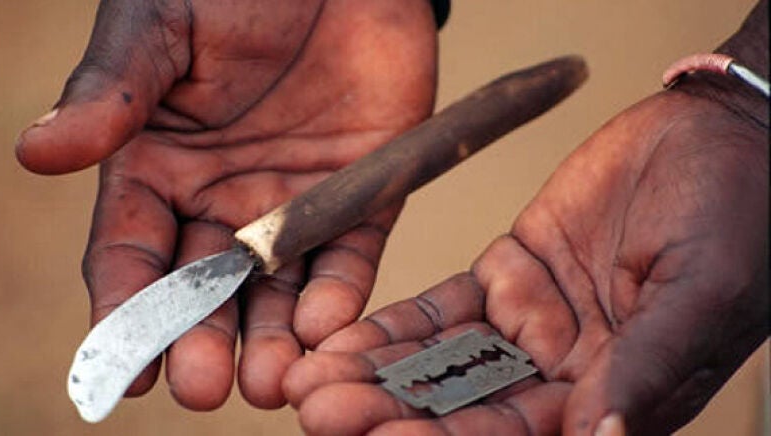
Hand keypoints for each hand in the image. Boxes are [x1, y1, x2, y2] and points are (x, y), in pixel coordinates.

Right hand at [16, 0, 436, 409]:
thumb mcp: (160, 28)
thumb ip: (112, 91)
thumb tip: (37, 152)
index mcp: (159, 169)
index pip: (132, 255)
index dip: (125, 313)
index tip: (123, 368)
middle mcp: (222, 201)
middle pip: (205, 291)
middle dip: (202, 341)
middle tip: (202, 386)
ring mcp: (292, 205)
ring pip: (275, 291)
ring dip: (269, 340)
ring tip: (266, 382)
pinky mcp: (361, 197)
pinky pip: (347, 257)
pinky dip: (336, 295)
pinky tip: (323, 325)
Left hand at [283, 85, 768, 434]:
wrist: (715, 136)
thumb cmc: (737, 213)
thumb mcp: (701, 292)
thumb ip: (647, 365)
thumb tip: (602, 435)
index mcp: (617, 394)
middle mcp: (565, 373)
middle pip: (465, 410)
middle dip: (391, 415)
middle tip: (321, 412)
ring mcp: (530, 325)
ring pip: (441, 365)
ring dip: (376, 376)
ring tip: (311, 383)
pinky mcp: (506, 275)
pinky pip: (441, 309)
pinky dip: (392, 329)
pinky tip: (342, 341)